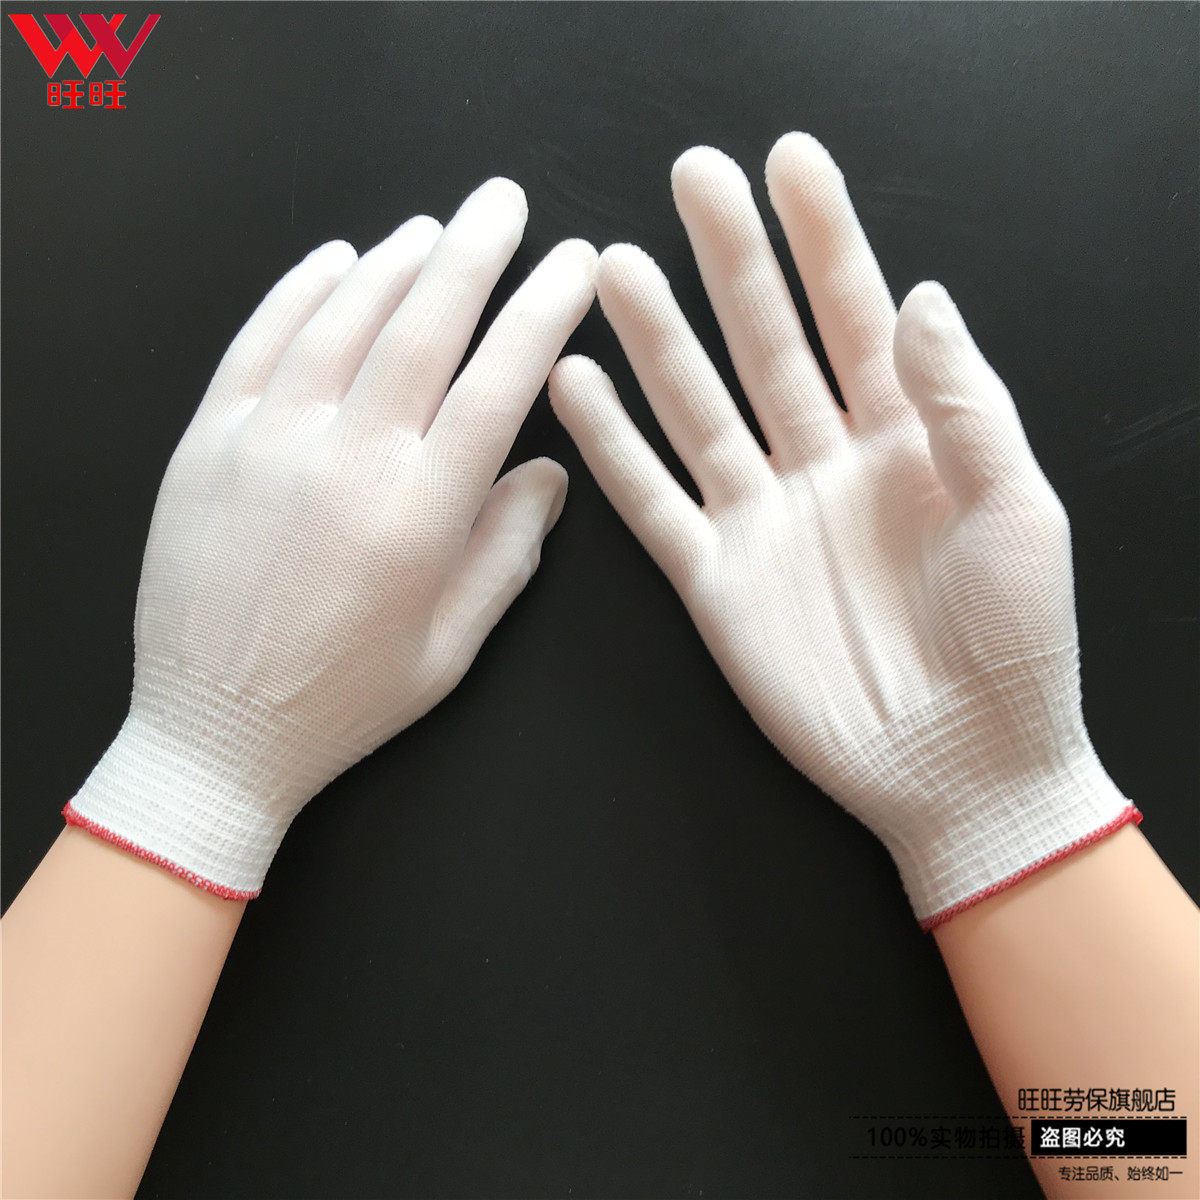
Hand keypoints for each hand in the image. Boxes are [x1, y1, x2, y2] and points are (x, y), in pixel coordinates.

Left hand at [68, 179, 596, 896]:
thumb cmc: (345, 700)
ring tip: (432, 229)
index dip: (542, 314)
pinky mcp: (207, 443)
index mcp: (418, 517)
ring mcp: (267, 444)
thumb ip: (507, 554)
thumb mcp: (452, 649)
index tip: (572, 266)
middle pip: (421, 328)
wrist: (216, 733)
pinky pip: (257, 343)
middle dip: (473, 252)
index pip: (496, 386)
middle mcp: (344, 463)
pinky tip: (334, 261)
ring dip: (393, 263)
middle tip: (504, 203)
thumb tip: (550, 473)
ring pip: (340, 321)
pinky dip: (298, 290)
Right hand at [549, 134, 1135, 927]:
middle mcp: (825, 465)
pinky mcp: (715, 580)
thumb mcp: (1017, 511)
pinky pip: (653, 504)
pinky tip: (577, 388)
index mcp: (907, 439)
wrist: (959, 769)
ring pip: (698, 410)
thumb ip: (964, 403)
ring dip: (656, 341)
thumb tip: (920, 295)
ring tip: (613, 267)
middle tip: (692, 179)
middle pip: (766, 344)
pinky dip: (613, 449)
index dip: (824, 238)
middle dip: (732, 263)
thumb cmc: (1013, 644)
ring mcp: (764, 520)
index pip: (857, 315)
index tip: (789, 163)